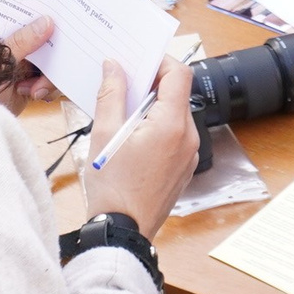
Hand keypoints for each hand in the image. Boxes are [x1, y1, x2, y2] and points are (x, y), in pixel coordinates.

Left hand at [0, 16, 61, 114]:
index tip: (61, 17)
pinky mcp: (31, 86)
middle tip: (58, 61)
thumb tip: (47, 21)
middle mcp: (17, 49)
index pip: (27, 19)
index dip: (44, 17)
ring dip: (50, 77)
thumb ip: (22, 41)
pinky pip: (51, 82)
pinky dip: (49, 88)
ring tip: (35, 89)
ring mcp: (25, 68)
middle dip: (55, 53)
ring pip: (53, 64)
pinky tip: (35, 94)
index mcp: (4, 35)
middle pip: (47, 42)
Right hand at [84, 56, 198, 236]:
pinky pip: (176, 136)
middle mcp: (188, 138)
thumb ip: (111, 94)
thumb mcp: (104, 134)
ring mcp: (189, 154)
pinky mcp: (184, 168)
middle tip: (123, 84)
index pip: (179, 74)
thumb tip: (114, 66)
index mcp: (172, 125)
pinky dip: (158, 127)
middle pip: (177, 94)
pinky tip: (133, 137)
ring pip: (176, 115)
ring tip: (123, 114)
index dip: (159, 61)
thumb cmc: (113, 188)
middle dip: (151, 85)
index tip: (139, 60)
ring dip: (153, 107)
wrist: (122, 232)